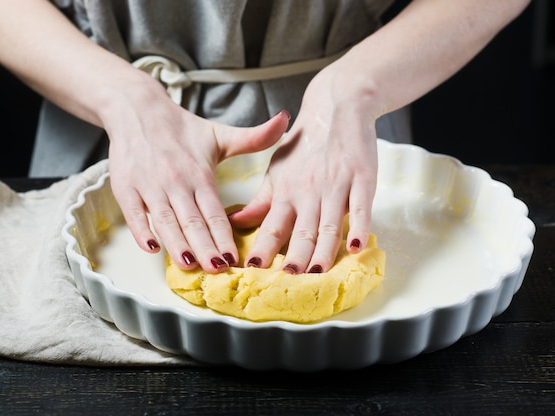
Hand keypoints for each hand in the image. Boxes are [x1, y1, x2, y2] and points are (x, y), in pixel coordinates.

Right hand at [107, 82, 288, 272]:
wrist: (136, 109)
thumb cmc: (181, 128)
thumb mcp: (220, 134)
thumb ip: (254, 137)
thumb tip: (285, 120)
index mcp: (200, 173)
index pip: (215, 211)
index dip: (224, 236)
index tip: (235, 258)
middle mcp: (176, 181)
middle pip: (192, 221)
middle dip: (204, 247)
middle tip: (216, 269)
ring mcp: (150, 186)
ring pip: (165, 221)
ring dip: (177, 244)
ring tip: (189, 265)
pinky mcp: (126, 187)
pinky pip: (134, 213)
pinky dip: (141, 231)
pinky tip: (152, 248)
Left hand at [229, 63, 378, 273]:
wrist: (336, 107)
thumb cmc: (304, 145)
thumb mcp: (277, 170)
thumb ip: (262, 200)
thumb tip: (238, 222)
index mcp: (286, 191)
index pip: (272, 225)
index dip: (264, 247)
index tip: (254, 270)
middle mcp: (308, 191)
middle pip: (302, 231)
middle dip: (295, 257)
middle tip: (288, 281)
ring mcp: (336, 185)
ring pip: (329, 224)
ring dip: (324, 251)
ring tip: (318, 273)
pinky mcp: (362, 179)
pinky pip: (360, 206)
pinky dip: (359, 226)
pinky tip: (356, 247)